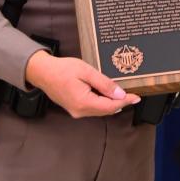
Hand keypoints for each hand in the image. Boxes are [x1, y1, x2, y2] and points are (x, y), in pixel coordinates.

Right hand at [24, 50, 140, 118]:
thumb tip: (120, 94)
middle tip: (133, 95)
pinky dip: (103, 103)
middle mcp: (80, 111)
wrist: (43, 72)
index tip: (137, 97)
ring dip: (112, 104)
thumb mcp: (86, 71)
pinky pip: (93, 108)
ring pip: (100, 110)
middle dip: (121, 103)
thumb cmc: (63, 69)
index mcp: (83, 102)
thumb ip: (104, 84)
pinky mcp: (74, 108)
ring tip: (124, 95)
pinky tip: (108, 95)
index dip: (125, 101)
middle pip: (106, 110)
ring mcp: (76, 111)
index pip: (110, 106)